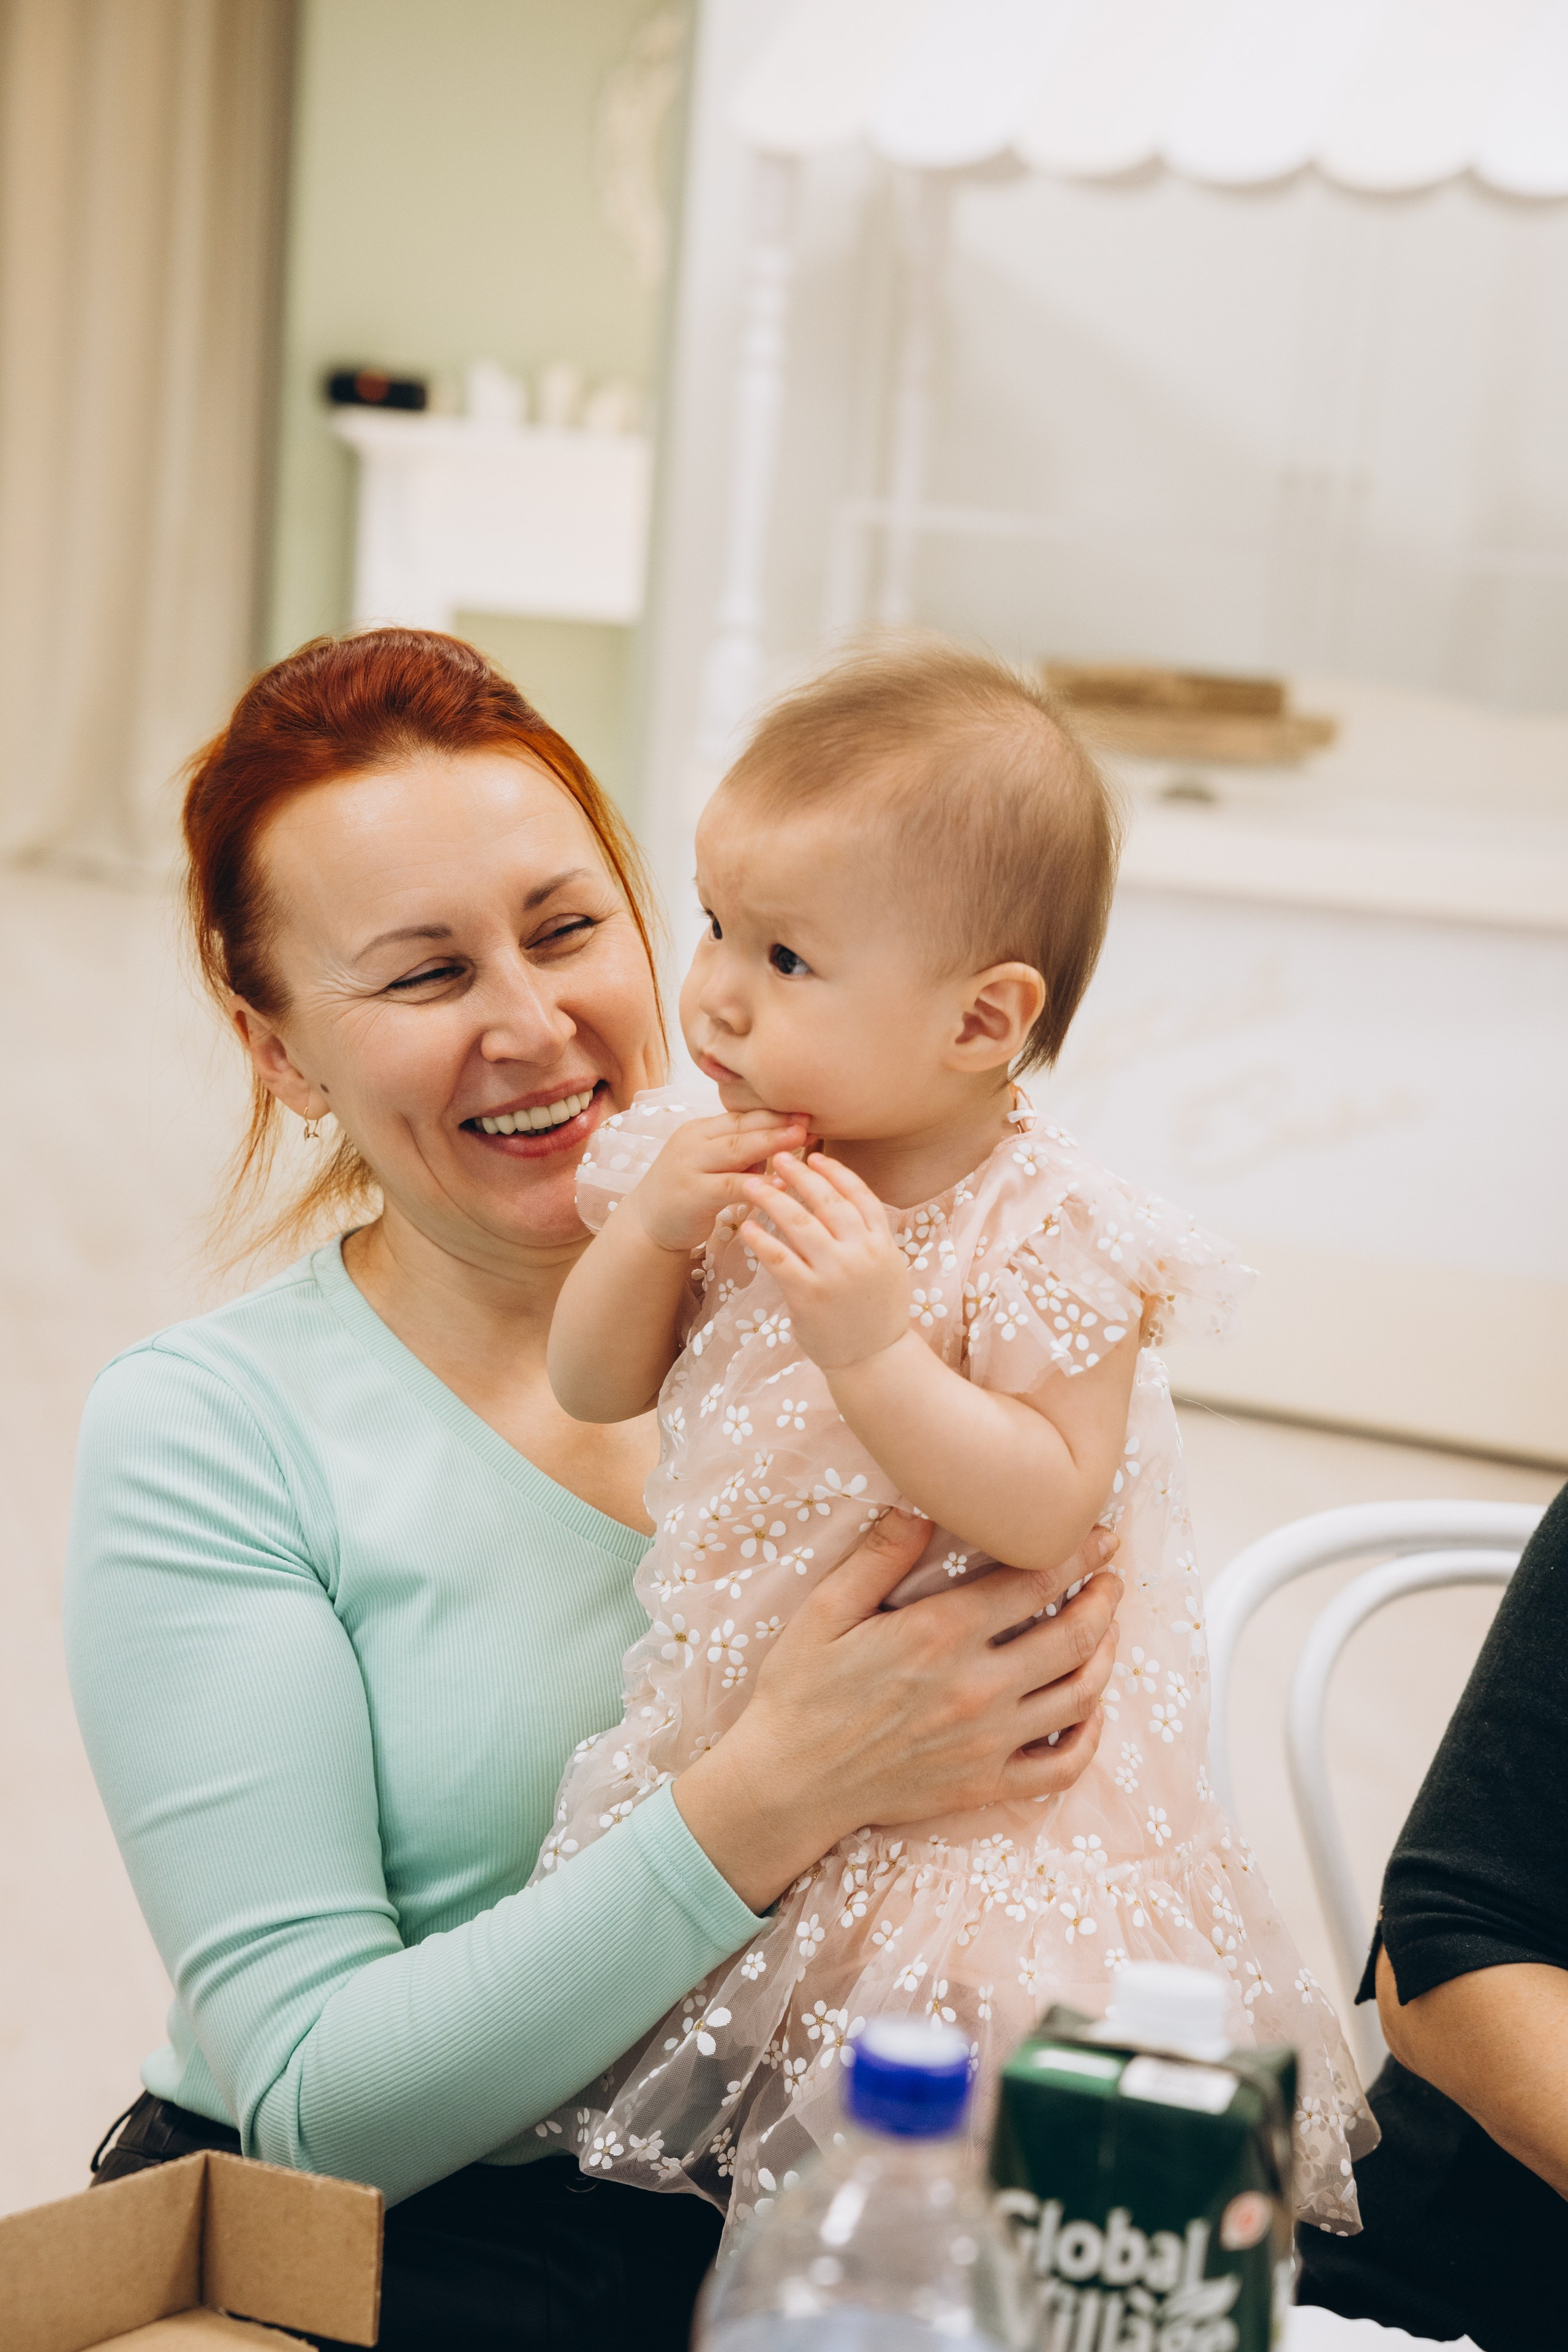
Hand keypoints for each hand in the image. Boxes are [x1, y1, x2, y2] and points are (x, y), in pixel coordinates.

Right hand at [632, 1109, 811, 1255]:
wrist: (647, 1224)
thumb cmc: (688, 1192)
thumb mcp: (712, 1164)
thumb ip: (740, 1153)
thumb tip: (780, 1144)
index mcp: (700, 1130)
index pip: (741, 1116)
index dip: (774, 1113)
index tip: (805, 1109)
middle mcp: (693, 1142)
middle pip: (741, 1127)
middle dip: (777, 1122)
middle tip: (808, 1118)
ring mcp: (690, 1166)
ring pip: (736, 1150)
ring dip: (770, 1143)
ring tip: (800, 1138)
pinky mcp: (692, 1194)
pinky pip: (729, 1186)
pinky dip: (757, 1184)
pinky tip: (780, 1183)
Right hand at [674, 1515, 1120, 1912]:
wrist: (788, 1783)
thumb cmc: (802, 1692)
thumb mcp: (826, 1609)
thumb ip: (880, 1555)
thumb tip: (924, 1504)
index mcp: (940, 1634)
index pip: (1035, 1582)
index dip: (1076, 1553)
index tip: (1098, 1535)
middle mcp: (976, 1688)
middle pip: (1073, 1636)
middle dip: (1104, 1599)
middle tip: (1112, 1576)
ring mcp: (987, 1742)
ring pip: (1079, 1695)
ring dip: (1105, 1656)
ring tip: (1108, 1630)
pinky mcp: (984, 1785)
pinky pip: (1061, 1767)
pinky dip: (1090, 1736)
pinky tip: (1090, 1710)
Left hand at [739, 1151, 909, 1369]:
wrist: (874, 1360)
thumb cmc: (877, 1312)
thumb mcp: (888, 1266)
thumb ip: (870, 1235)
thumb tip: (847, 1200)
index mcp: (882, 1243)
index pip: (859, 1195)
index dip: (835, 1172)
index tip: (814, 1157)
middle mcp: (861, 1253)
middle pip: (827, 1201)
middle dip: (799, 1175)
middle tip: (777, 1157)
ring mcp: (835, 1274)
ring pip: (799, 1224)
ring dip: (772, 1199)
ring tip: (751, 1184)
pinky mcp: (809, 1296)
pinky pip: (778, 1258)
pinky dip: (760, 1239)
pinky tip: (745, 1226)